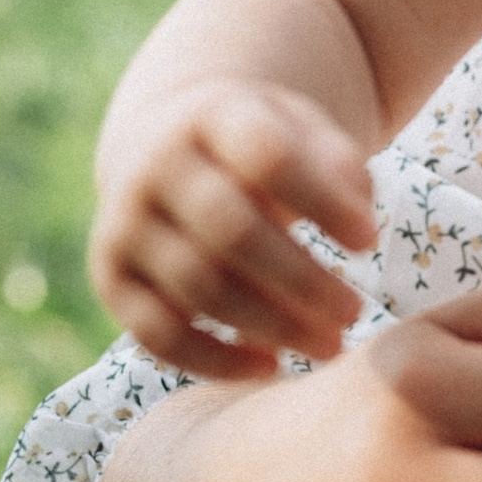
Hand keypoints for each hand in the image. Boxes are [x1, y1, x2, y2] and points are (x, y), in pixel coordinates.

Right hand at [90, 80, 375, 380]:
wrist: (164, 149)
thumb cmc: (259, 149)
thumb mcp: (303, 131)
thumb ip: (339, 164)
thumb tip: (361, 224)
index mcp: (211, 116)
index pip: (268, 158)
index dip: (323, 203)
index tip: (370, 241)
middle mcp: (156, 167)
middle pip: (231, 231)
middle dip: (301, 280)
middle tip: (355, 312)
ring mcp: (125, 222)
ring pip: (198, 286)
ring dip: (271, 324)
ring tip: (331, 345)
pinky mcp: (111, 277)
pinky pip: (156, 333)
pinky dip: (213, 360)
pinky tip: (270, 366)